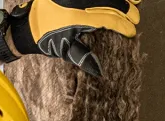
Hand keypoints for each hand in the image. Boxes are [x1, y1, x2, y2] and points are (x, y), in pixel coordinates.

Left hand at [9, 0, 140, 76]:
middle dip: (126, 9)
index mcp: (76, 18)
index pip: (107, 19)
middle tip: (136, 16)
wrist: (28, 24)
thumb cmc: (46, 40)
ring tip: (135, 0)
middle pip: (110, 1)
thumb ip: (82, 57)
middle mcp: (76, 1)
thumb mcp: (64, 51)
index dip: (122, 25)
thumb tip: (99, 71)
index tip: (131, 31)